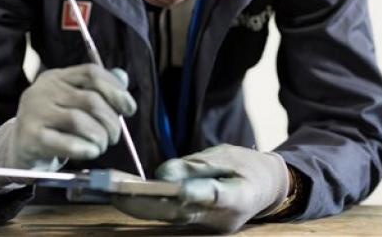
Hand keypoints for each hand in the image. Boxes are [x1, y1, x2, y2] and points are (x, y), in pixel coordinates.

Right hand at [0, 64, 135, 171]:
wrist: (18, 149)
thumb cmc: (55, 124)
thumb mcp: (74, 102)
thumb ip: (99, 89)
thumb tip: (124, 78)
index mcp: (57, 77)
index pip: (91, 73)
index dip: (115, 89)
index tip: (130, 108)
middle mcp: (44, 89)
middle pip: (90, 99)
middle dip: (111, 120)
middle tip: (114, 136)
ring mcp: (34, 112)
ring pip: (79, 121)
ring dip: (99, 136)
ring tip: (102, 145)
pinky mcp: (30, 136)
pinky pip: (66, 142)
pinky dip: (85, 148)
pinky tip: (91, 152)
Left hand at [111, 144, 288, 232]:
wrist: (267, 187)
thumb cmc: (248, 165)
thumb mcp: (228, 154)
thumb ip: (197, 164)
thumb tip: (162, 172)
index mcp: (238, 196)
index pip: (213, 196)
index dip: (191, 192)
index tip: (171, 186)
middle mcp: (222, 218)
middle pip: (180, 212)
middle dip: (147, 204)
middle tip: (117, 192)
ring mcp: (211, 226)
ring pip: (173, 217)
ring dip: (144, 207)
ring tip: (115, 193)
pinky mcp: (203, 226)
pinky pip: (175, 216)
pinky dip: (154, 206)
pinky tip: (133, 197)